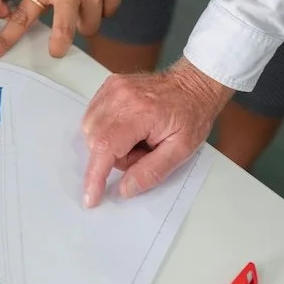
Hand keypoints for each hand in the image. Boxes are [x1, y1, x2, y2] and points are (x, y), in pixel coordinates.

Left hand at [0, 0, 140, 60]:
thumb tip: (50, 1)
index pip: (24, 13)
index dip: (8, 36)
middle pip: (64, 33)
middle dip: (58, 47)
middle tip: (56, 50)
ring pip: (90, 26)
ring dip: (85, 22)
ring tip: (85, 5)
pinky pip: (108, 13)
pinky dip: (104, 8)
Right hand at [81, 60, 232, 205]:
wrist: (192, 85)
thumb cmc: (191, 115)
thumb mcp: (181, 151)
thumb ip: (152, 172)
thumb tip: (125, 189)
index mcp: (140, 112)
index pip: (105, 147)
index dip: (94, 176)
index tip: (90, 197)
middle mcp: (120, 96)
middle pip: (95, 140)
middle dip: (113, 157)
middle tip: (142, 152)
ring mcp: (112, 88)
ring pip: (90, 129)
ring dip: (109, 144)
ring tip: (137, 139)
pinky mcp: (109, 86)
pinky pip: (93, 116)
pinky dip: (106, 130)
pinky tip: (128, 128)